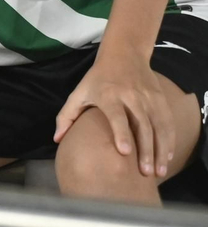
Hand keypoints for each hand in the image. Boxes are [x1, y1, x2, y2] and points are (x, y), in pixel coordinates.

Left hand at [54, 54, 177, 177]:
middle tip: (145, 172)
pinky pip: (168, 122)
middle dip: (145, 150)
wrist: (124, 54)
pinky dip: (170, 140)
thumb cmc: (97, 78)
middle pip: (141, 125)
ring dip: (161, 149)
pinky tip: (168, 156)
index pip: (117, 116)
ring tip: (158, 171)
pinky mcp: (160, 98)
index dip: (121, 133)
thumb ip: (67, 116)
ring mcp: (148, 97)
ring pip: (158, 126)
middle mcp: (131, 96)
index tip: (124, 152)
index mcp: (108, 94)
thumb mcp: (79, 92)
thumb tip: (57, 139)